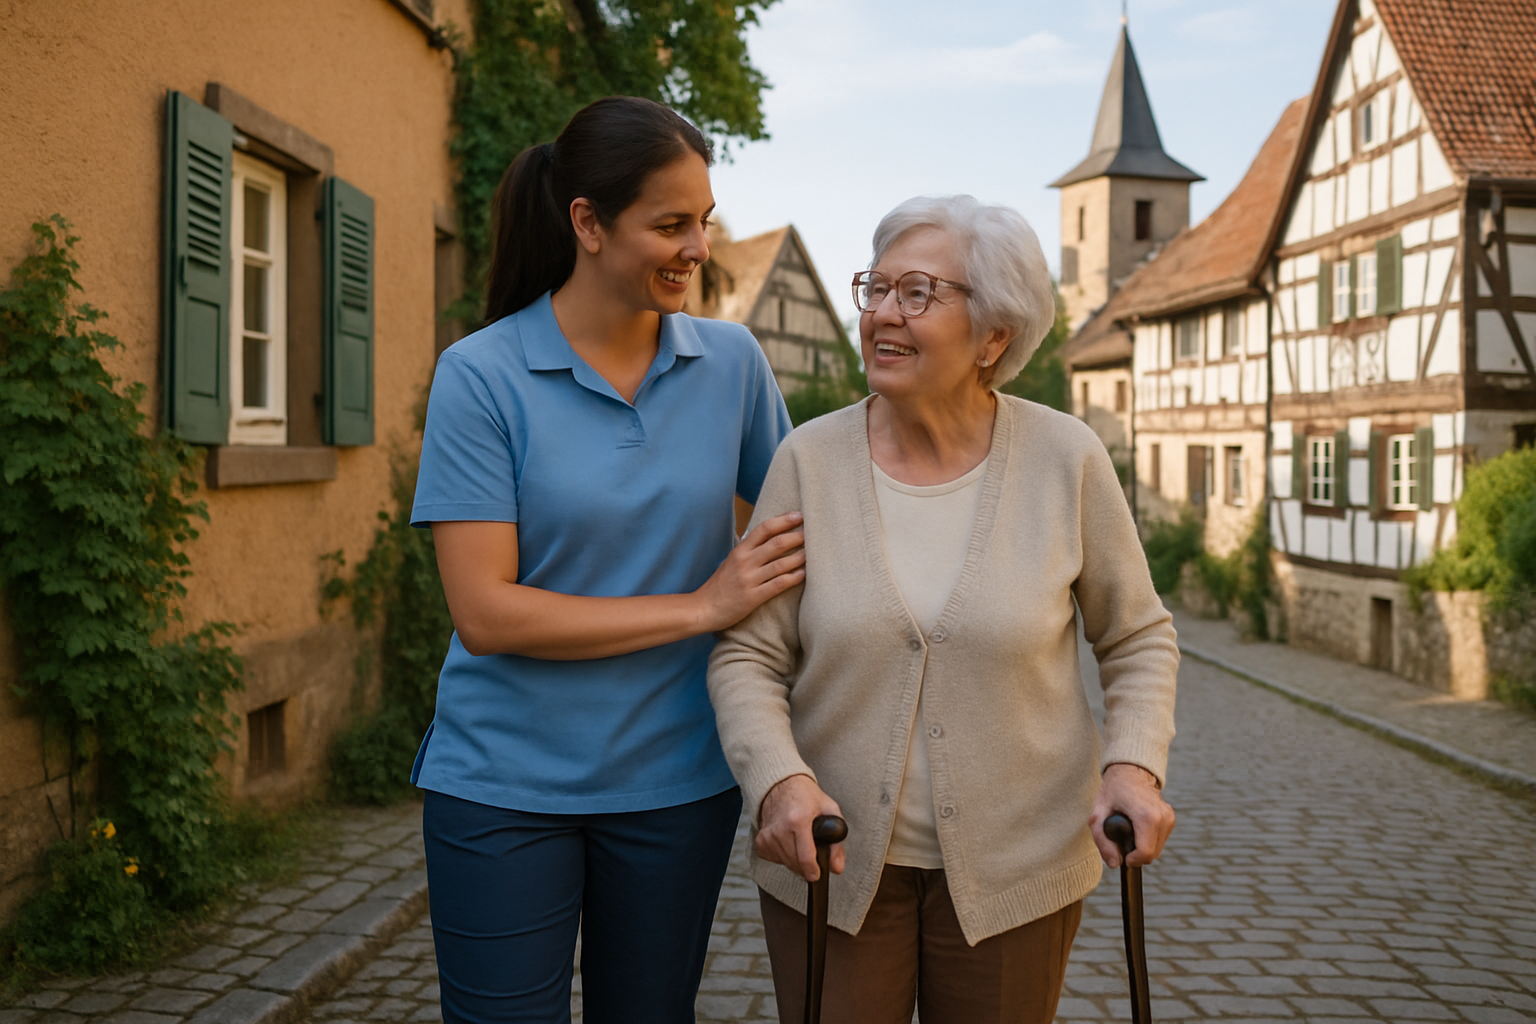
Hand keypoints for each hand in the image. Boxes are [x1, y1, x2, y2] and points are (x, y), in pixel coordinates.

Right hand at [697, 512, 804, 630]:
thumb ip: (748, 549)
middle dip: (796, 537)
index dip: (783, 520)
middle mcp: (745, 562)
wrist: (703, 608)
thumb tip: (768, 536)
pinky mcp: (753, 597)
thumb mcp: (730, 561)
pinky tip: (803, 574)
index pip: (764, 529)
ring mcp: (749, 579)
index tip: (799, 515)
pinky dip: (793, 578)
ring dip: (799, 557)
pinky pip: (778, 585)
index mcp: (740, 550)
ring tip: (812, 553)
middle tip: (811, 533)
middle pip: (776, 544)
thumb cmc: (720, 584)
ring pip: (780, 564)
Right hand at [756, 774, 845, 880]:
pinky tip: (787, 842)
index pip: (805, 857)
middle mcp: (780, 829)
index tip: (816, 875)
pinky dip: (783, 856)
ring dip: (795, 860)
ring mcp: (768, 835)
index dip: (813, 871)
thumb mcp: (830, 811)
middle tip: (812, 853)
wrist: (781, 784)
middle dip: (807, 865)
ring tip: (800, 843)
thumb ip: (837, 841)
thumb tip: (836, 867)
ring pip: (785, 863)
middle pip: (795, 864)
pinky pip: (774, 859)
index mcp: (798, 820)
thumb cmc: (806, 796)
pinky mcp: (760, 840)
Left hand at [1090, 763, 1174, 868]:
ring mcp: (1169, 817)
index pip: (1145, 853)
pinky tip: (1138, 827)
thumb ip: (1102, 842)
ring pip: (1157, 849)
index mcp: (1146, 816)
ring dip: (1143, 847)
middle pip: (1152, 855)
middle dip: (1136, 854)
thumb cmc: (1112, 791)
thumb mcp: (1098, 815)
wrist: (1129, 771)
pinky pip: (1161, 840)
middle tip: (1121, 840)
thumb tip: (1115, 864)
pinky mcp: (1171, 818)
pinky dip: (1149, 840)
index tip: (1122, 855)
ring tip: (1129, 831)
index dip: (1132, 860)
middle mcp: (1162, 817)